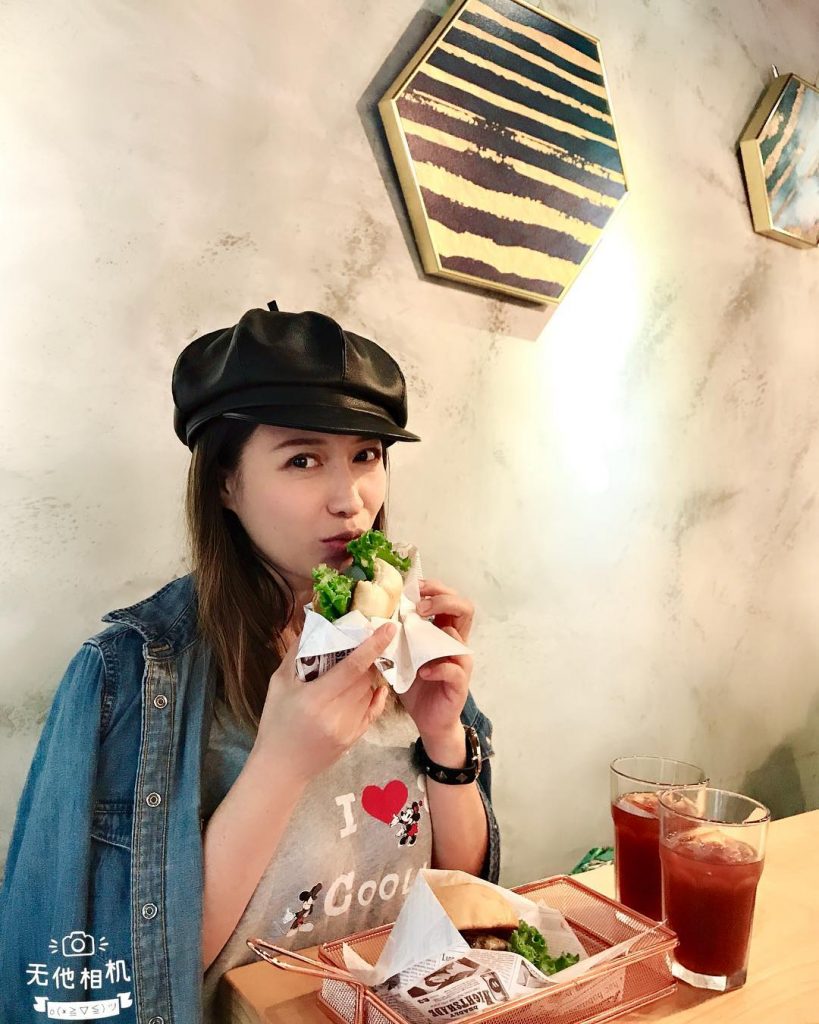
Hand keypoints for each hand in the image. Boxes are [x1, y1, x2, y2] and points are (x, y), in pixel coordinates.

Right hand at [253, 623, 395, 784]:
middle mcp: (336, 714)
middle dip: (366, 660)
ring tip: (350, 674)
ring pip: (369, 692)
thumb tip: (313, 624)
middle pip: (364, 678)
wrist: (280, 768)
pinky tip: (371, 688)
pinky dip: (373, 695)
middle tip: (359, 648)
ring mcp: (348, 729)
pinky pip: (373, 710)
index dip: (373, 646)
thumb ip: (295, 653)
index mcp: (315, 698)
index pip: (353, 667)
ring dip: (366, 678)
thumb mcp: (278, 684)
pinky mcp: (355, 739)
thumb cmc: (275, 722)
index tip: (389, 628)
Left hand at [400, 582, 473, 759]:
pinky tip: (422, 671)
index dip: (435, 588)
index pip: (450, 599)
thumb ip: (399, 635)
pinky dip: (437, 667)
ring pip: (460, 636)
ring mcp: (461, 662)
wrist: (429, 720)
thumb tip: (377, 615)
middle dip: (443, 600)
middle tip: (420, 607)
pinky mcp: (460, 683)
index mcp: (444, 631)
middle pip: (465, 608)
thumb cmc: (417, 685)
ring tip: (416, 636)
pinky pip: (454, 669)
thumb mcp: (404, 655)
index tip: (415, 588)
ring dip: (437, 633)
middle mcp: (456, 643)